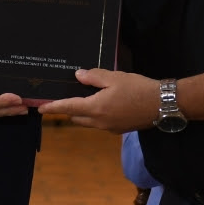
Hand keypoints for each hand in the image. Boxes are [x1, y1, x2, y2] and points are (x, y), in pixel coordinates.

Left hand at [37, 70, 160, 132]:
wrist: (163, 105)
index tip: (40, 108)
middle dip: (69, 109)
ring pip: (88, 122)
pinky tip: (106, 103)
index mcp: (96, 108)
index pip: (68, 108)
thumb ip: (94, 77)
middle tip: (67, 96)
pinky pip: (100, 123)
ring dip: (83, 112)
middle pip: (76, 117)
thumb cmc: (138, 88)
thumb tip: (78, 76)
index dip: (53, 107)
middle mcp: (99, 122)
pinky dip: (97, 115)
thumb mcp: (115, 77)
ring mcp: (109, 128)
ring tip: (87, 98)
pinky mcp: (119, 129)